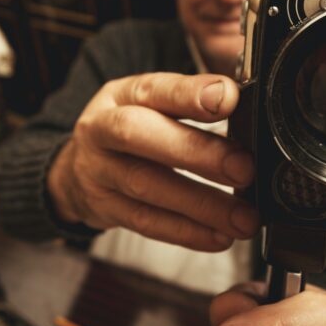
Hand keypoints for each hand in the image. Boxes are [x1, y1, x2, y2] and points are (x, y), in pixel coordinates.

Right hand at [47, 72, 259, 250]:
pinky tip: (218, 236)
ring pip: (145, 186)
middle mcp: (101, 128)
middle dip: (196, 152)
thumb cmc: (131, 131)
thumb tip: (247, 101)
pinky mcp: (103, 208)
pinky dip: (186, 232)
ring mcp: (98, 171)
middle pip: (139, 135)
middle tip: (244, 169)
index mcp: (123, 94)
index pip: (155, 88)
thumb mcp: (154, 104)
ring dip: (200, 204)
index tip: (229, 99)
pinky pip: (145, 222)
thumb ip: (197, 101)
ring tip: (243, 217)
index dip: (190, 94)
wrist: (78, 169)